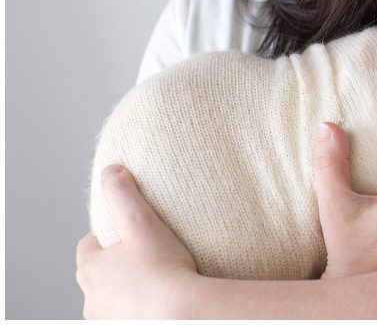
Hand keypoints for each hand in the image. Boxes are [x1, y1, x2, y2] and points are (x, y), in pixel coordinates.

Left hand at [75, 165, 198, 318]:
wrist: (182, 312)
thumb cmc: (162, 269)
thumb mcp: (141, 221)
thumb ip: (123, 193)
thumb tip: (110, 170)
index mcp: (90, 268)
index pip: (89, 245)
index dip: (108, 236)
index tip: (129, 232)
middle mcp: (91, 297)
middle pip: (100, 272)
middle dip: (117, 263)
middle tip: (146, 253)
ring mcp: (107, 318)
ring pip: (112, 297)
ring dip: (127, 288)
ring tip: (156, 278)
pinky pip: (128, 314)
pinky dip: (138, 307)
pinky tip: (160, 299)